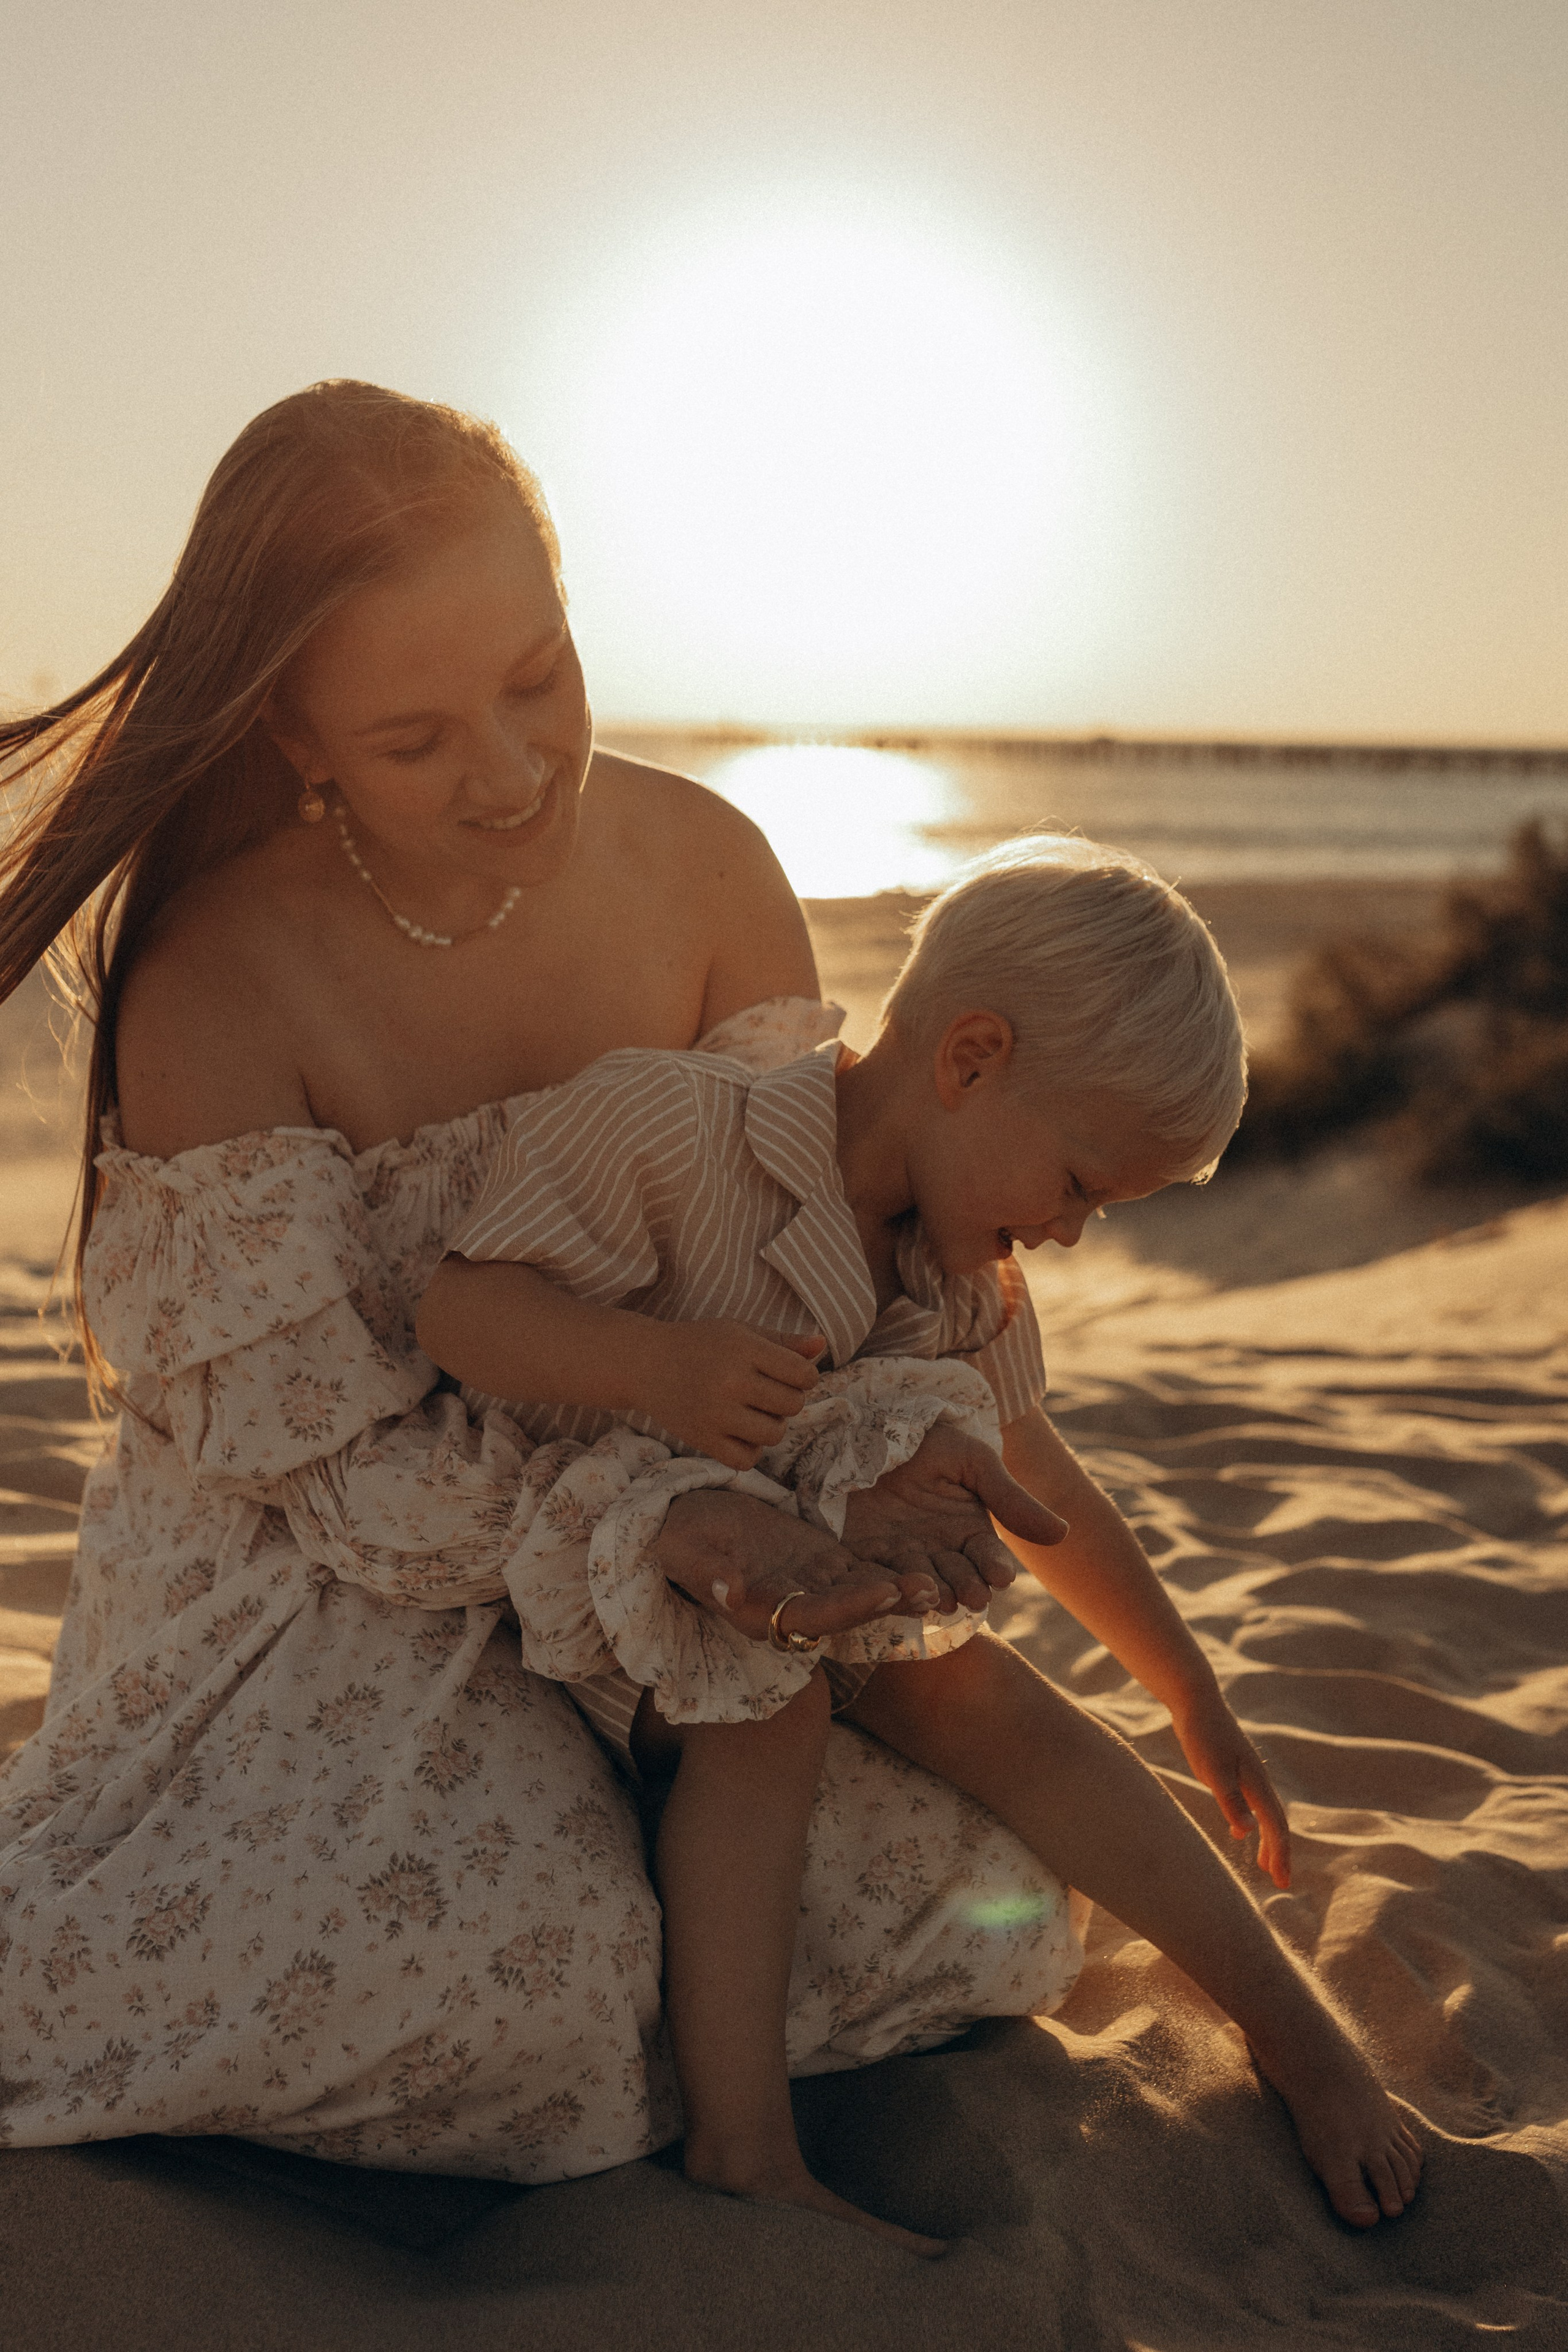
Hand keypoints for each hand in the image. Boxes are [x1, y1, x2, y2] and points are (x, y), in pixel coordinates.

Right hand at [639, 1322, 822, 1468]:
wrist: (645, 1364)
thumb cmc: (701, 1344)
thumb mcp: (741, 1332)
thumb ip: (784, 1341)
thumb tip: (822, 1344)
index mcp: (744, 1350)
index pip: (803, 1374)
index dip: (805, 1376)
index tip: (788, 1374)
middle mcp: (731, 1382)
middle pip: (792, 1405)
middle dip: (787, 1400)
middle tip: (765, 1392)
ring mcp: (716, 1414)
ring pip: (774, 1434)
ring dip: (772, 1426)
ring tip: (754, 1412)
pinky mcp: (702, 1439)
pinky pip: (747, 1459)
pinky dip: (750, 1450)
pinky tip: (740, 1433)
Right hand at [653, 1487, 947, 1642]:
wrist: (686, 1519)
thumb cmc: (680, 1537)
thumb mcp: (688, 1550)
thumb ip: (710, 1572)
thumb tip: (730, 1589)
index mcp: (762, 1614)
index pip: (813, 1615)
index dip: (850, 1605)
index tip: (885, 1591)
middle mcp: (794, 1607)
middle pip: (849, 1608)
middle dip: (888, 1602)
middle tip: (931, 1589)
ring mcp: (813, 1584)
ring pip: (863, 1590)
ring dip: (900, 1588)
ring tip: (943, 1579)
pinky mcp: (824, 1560)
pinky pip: (864, 1566)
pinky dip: (893, 1565)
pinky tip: (928, 1559)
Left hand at [840, 1421, 1068, 1615]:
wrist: (865, 1428)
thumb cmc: (927, 1440)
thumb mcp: (973, 1461)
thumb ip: (1010, 1499)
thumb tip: (1063, 1533)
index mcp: (968, 1529)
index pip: (988, 1556)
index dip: (995, 1566)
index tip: (1002, 1576)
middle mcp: (938, 1550)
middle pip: (958, 1577)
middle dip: (967, 1587)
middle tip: (973, 1596)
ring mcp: (902, 1556)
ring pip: (922, 1583)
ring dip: (933, 1594)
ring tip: (940, 1598)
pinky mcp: (865, 1557)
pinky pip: (878, 1577)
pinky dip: (889, 1587)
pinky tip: (898, 1592)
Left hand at [1170, 1684, 1291, 1888]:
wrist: (1196, 1702)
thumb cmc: (1203, 1736)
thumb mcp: (1213, 1771)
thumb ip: (1230, 1800)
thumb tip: (1248, 1831)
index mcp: (1256, 1783)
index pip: (1275, 1826)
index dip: (1280, 1854)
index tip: (1282, 1880)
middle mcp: (1257, 1781)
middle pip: (1275, 1823)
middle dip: (1279, 1853)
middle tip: (1281, 1881)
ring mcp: (1247, 1775)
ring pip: (1264, 1814)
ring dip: (1267, 1840)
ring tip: (1265, 1865)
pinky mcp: (1234, 1770)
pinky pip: (1251, 1804)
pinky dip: (1251, 1823)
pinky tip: (1239, 1833)